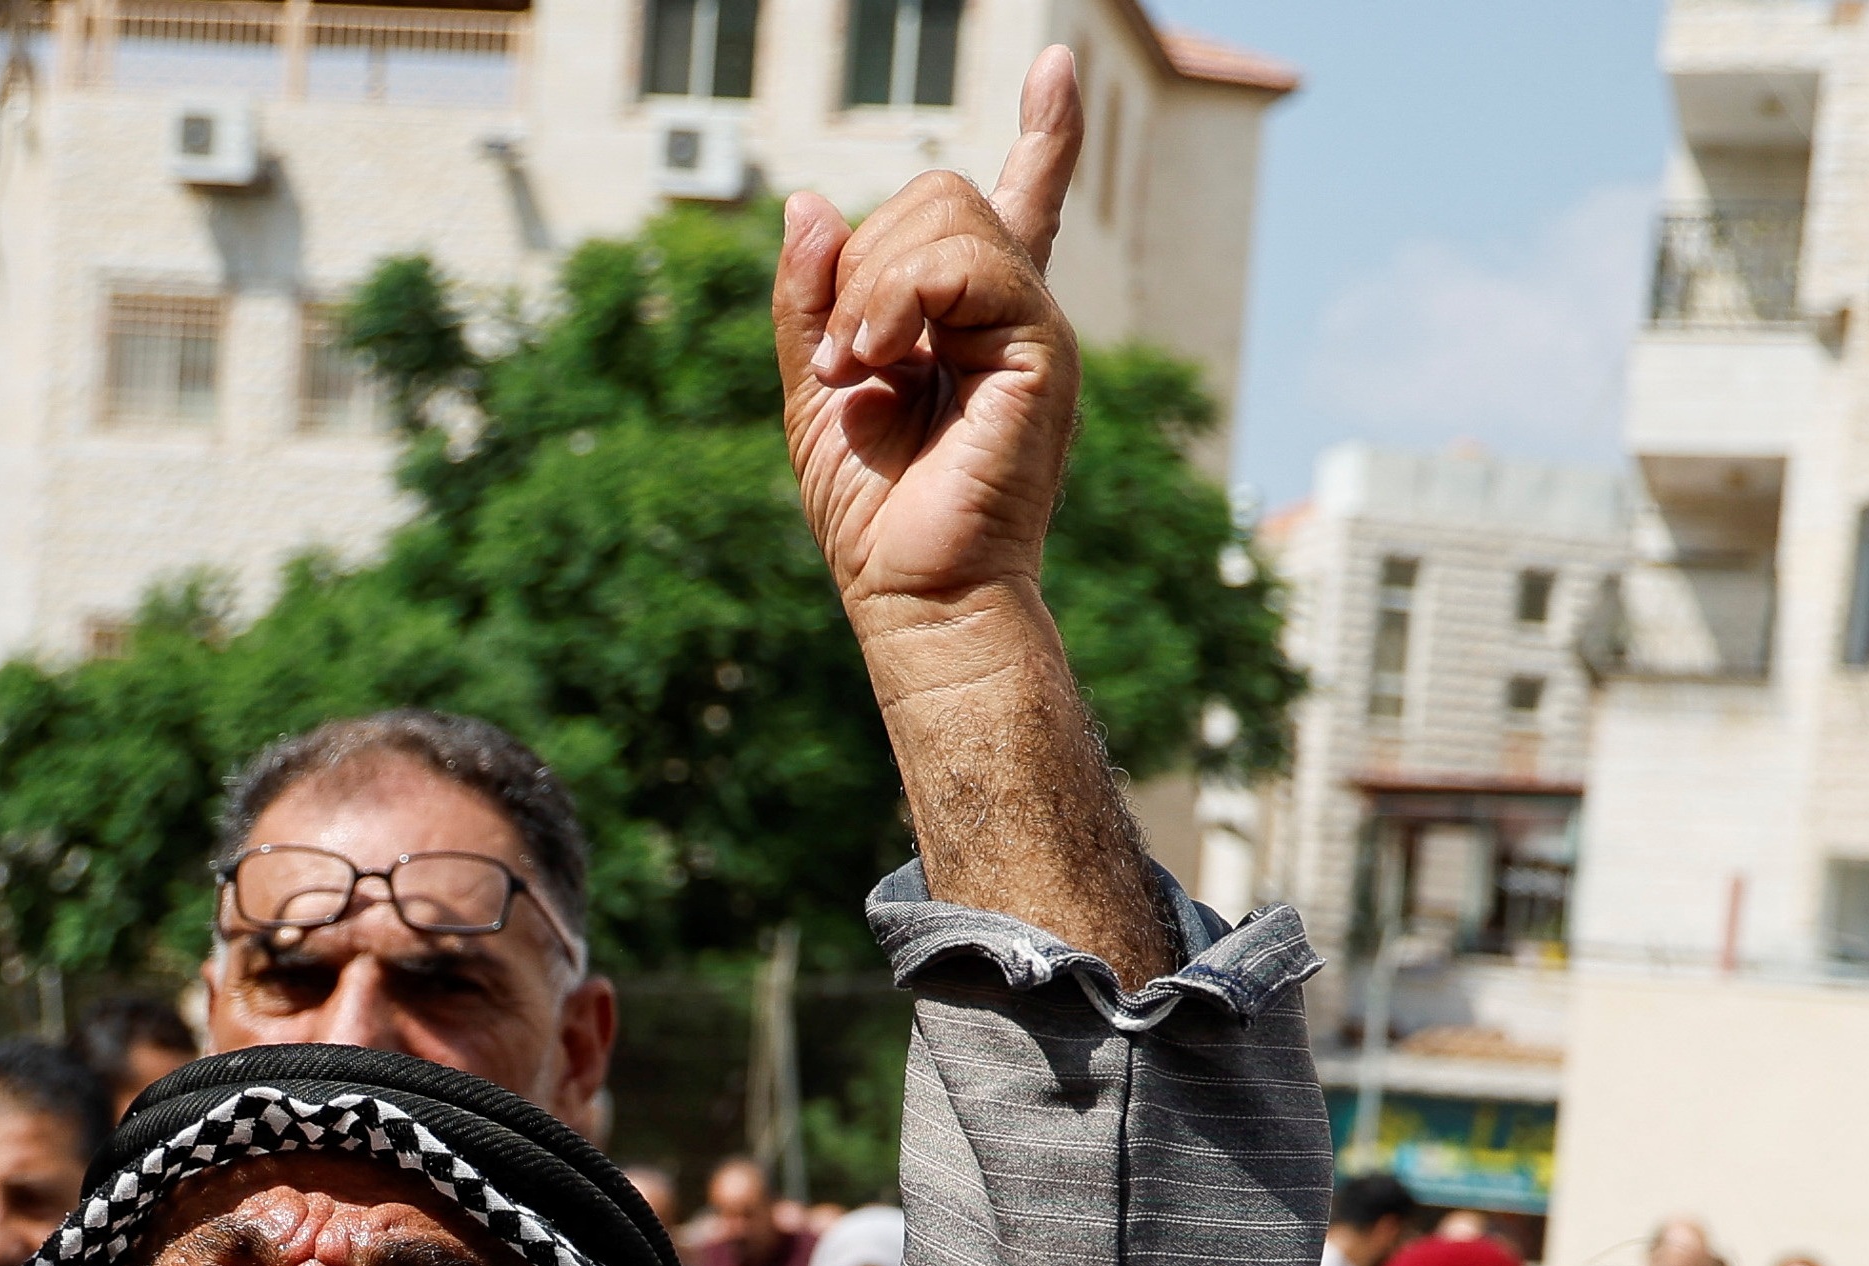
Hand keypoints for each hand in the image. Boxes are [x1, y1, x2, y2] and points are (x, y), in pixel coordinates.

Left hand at [771, 48, 1082, 646]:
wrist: (915, 594)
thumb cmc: (872, 516)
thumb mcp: (813, 388)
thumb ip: (809, 298)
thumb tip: (809, 202)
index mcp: (969, 319)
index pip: (1015, 204)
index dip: (1045, 137)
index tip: (1059, 68)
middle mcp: (1014, 311)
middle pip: (940, 192)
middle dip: (863, 260)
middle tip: (838, 360)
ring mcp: (1035, 325)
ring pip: (948, 212)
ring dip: (872, 285)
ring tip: (854, 370)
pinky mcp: (1043, 348)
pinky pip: (966, 261)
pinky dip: (897, 299)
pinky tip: (877, 362)